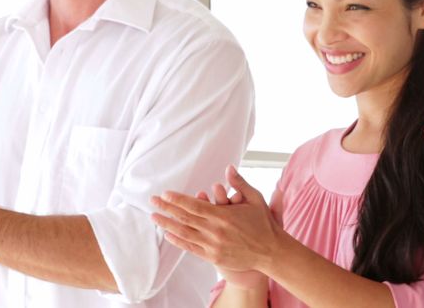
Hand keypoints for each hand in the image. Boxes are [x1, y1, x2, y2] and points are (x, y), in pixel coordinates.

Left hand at [151, 165, 284, 276]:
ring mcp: (213, 246)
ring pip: (184, 234)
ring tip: (154, 217)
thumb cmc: (264, 223)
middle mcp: (215, 231)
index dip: (177, 199)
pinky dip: (178, 241)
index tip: (165, 193)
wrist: (271, 252)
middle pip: (184, 218)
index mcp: (223, 216)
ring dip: (167, 225)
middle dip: (166, 209)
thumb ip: (240, 183)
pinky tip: (168, 234)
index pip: (194, 206)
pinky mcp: (213, 257)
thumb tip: (229, 167)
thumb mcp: (255, 199)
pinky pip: (191, 248)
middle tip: (152, 201)